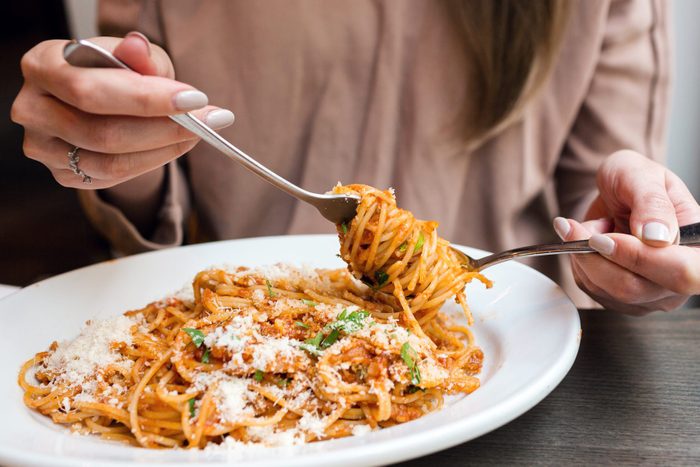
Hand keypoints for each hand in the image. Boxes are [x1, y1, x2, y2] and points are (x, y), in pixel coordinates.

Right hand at [10, 33, 233, 188]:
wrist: (100, 101)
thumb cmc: (113, 71)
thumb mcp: (132, 56)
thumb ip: (140, 56)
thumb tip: (138, 48)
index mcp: (42, 65)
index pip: (91, 90)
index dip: (146, 98)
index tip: (195, 99)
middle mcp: (33, 108)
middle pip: (103, 132)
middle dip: (165, 127)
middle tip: (208, 121)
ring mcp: (44, 147)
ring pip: (111, 161)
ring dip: (164, 149)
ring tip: (198, 132)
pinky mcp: (63, 174)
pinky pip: (113, 176)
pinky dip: (152, 162)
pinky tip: (175, 146)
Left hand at [553, 150, 699, 314]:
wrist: (614, 193)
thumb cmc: (634, 180)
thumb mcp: (641, 175)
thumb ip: (651, 203)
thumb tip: (657, 236)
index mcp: (698, 245)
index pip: (685, 272)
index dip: (642, 259)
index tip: (604, 237)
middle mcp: (680, 277)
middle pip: (636, 287)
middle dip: (597, 255)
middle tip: (575, 227)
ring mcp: (652, 293)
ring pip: (609, 290)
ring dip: (584, 256)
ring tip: (587, 227)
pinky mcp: (623, 299)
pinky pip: (592, 289)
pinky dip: (580, 262)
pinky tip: (587, 243)